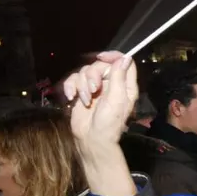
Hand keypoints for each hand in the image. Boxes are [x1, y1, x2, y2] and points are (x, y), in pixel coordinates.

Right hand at [63, 51, 137, 195]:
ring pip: (85, 71)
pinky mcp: (82, 92)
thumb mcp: (116, 99)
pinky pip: (73, 79)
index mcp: (125, 85)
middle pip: (100, 64)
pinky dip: (70, 87)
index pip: (122, 61)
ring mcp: (96, 87)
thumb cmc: (108, 123)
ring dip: (82, 85)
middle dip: (93, 75)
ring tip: (84, 100)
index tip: (101, 58)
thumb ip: (119, 77)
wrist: (91, 139)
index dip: (113, 56)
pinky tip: (71, 97)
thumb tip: (125, 58)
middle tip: (92, 90)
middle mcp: (111, 84)